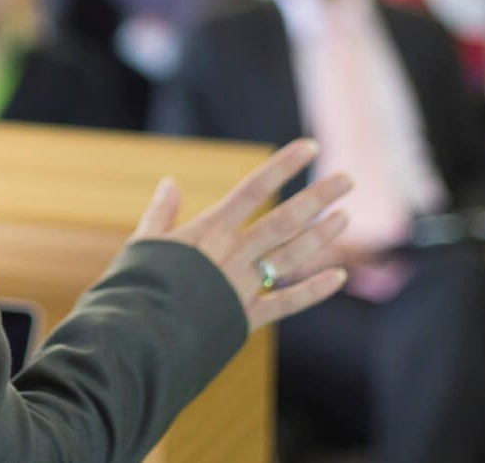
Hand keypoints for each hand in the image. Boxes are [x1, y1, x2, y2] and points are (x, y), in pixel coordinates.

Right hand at [132, 139, 351, 333]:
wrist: (140, 338)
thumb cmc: (137, 287)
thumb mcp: (145, 242)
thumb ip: (162, 212)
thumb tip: (169, 181)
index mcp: (210, 230)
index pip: (254, 188)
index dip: (283, 166)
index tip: (309, 147)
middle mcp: (233, 254)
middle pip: (284, 220)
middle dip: (318, 198)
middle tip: (347, 179)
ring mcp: (244, 285)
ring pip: (291, 256)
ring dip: (320, 236)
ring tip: (345, 217)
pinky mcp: (247, 317)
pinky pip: (286, 302)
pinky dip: (313, 291)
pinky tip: (339, 277)